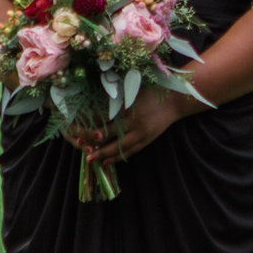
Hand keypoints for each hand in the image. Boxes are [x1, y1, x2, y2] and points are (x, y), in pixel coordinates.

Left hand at [67, 86, 201, 165]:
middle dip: (93, 141)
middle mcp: (134, 122)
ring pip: (118, 147)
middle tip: (79, 145)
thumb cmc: (153, 91)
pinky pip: (130, 152)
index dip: (89, 124)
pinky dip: (117, 158)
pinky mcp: (147, 140)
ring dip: (103, 154)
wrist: (176, 100)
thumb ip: (116, 97)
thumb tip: (92, 103)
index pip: (103, 119)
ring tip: (90, 159)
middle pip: (108, 135)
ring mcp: (141, 133)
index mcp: (128, 108)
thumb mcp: (133, 90)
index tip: (77, 127)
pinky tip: (106, 162)